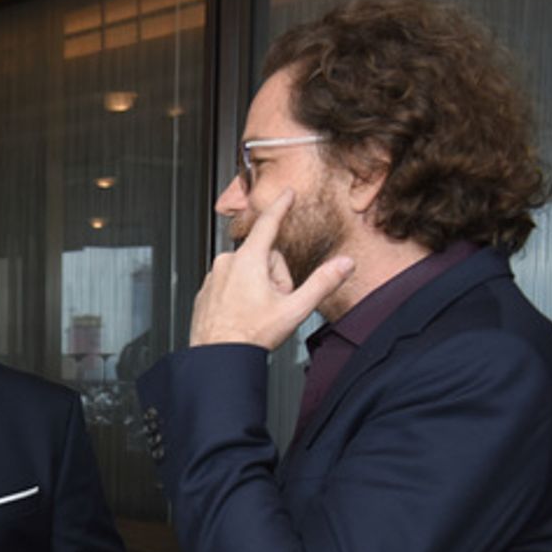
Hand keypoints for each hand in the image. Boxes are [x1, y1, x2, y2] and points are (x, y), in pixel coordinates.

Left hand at [190, 189, 354, 349]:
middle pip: (263, 257)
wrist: (217, 358)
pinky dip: (239, 295)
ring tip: (256, 312)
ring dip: (257, 287)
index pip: (269, 223)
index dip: (281, 206)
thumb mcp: (294, 309)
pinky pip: (230, 284)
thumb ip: (322, 283)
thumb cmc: (249, 335)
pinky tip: (242, 315)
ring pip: (246, 271)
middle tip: (273, 302)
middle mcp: (227, 263)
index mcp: (248, 260)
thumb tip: (345, 264)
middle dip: (274, 276)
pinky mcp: (206, 291)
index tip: (286, 194)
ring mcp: (213, 277)